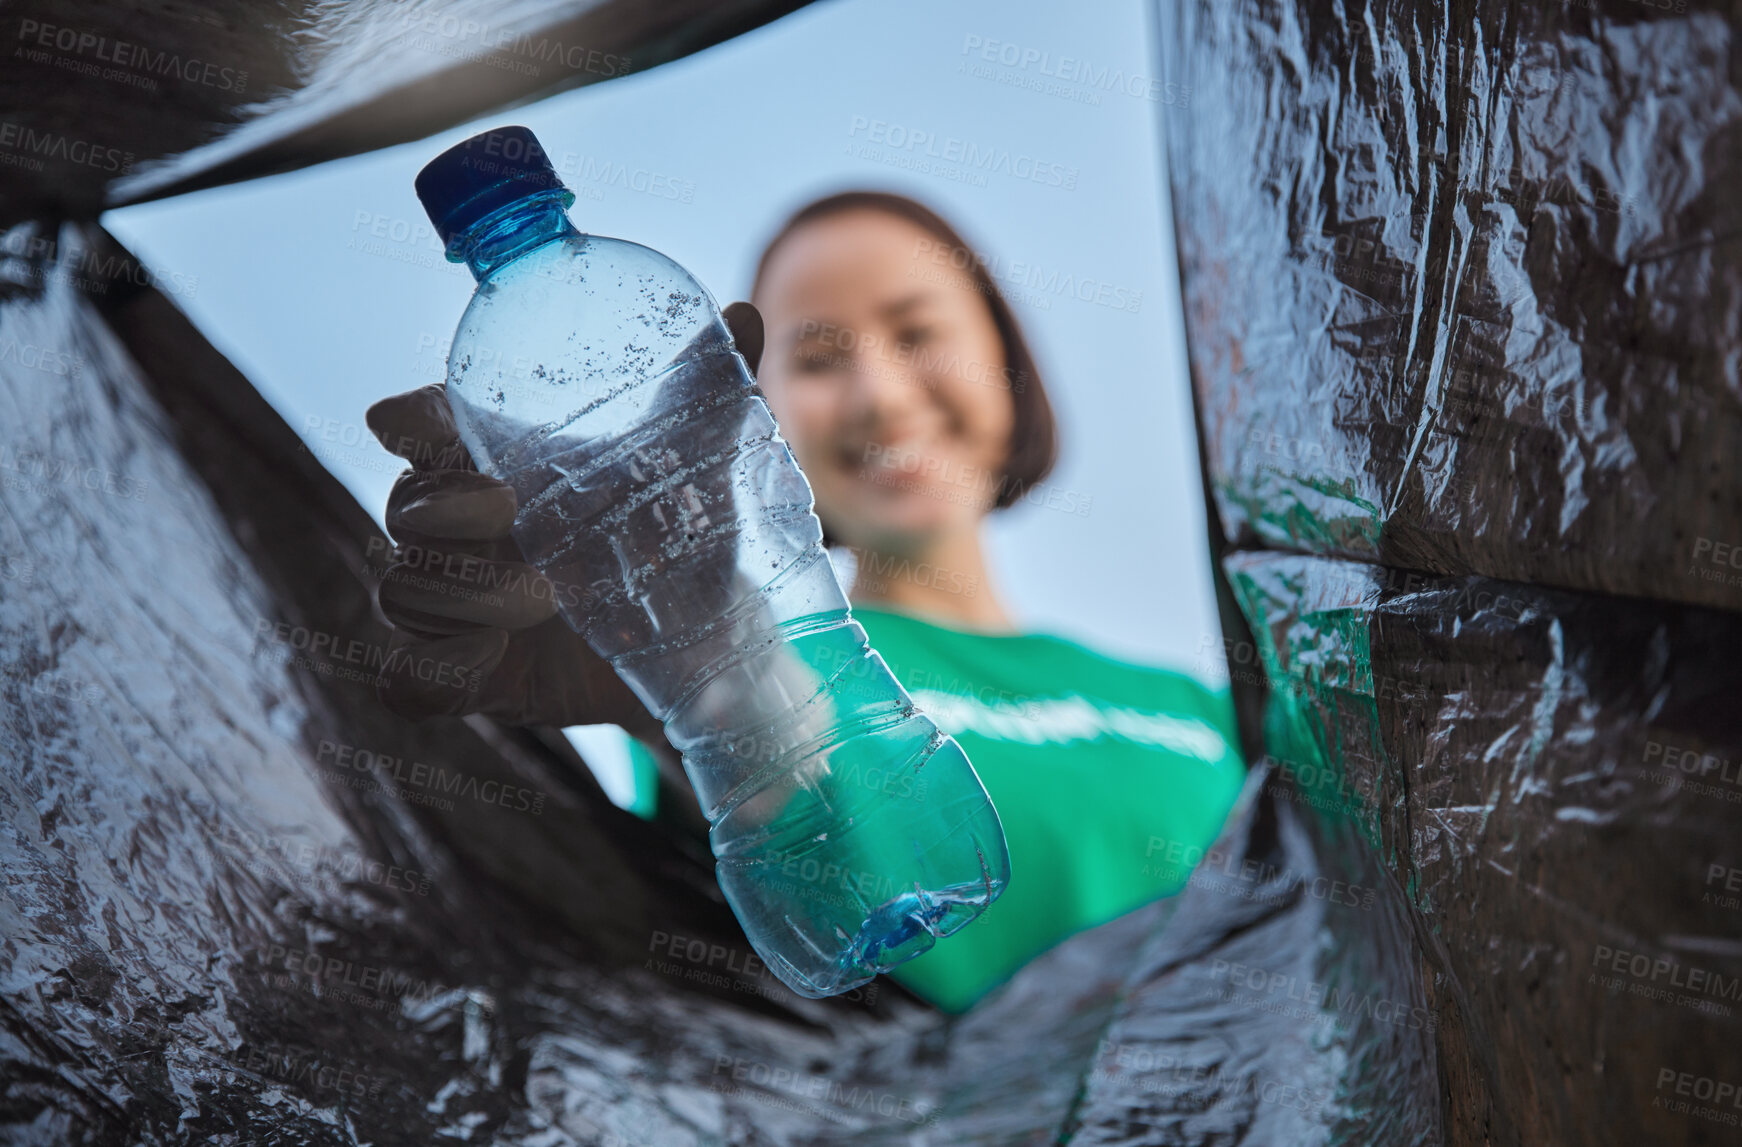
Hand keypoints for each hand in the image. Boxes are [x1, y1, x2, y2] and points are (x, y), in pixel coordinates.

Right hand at [363, 301, 765, 731]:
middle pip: (404, 507)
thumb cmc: (682, 535)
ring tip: (544, 599)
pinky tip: (489, 657)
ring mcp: (457, 606)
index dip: (406, 422)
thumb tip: (741, 314)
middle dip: (442, 506)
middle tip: (508, 509)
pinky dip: (433, 669)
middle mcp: (463, 531)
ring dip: (461, 593)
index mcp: (497, 463)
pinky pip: (409, 677)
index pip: (421, 429)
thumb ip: (706, 394)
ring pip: (402, 590)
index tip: (403, 422)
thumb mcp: (697, 467)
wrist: (710, 645)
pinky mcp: (466, 674)